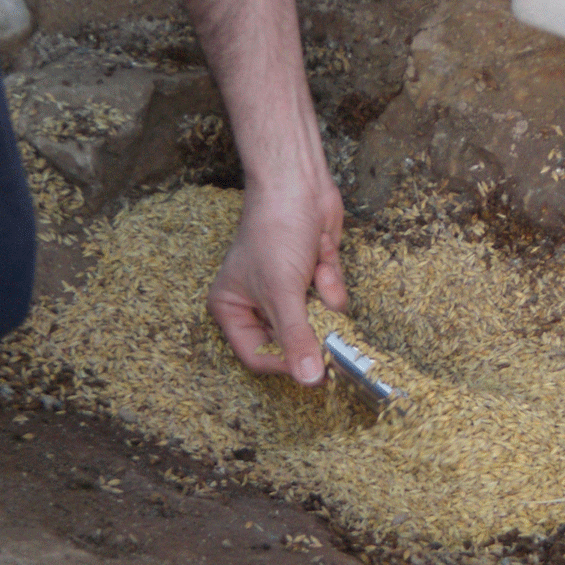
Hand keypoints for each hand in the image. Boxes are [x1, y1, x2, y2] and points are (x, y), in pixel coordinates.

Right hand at [207, 175, 348, 385]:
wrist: (298, 183)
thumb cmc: (275, 231)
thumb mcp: (282, 291)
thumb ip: (296, 338)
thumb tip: (309, 380)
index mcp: (232, 309)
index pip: (257, 355)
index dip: (284, 363)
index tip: (314, 367)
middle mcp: (257, 303)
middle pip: (291, 341)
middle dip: (312, 326)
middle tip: (329, 324)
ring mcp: (288, 290)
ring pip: (318, 320)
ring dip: (323, 296)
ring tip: (315, 268)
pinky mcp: (313, 278)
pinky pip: (330, 298)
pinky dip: (331, 277)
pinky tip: (322, 252)